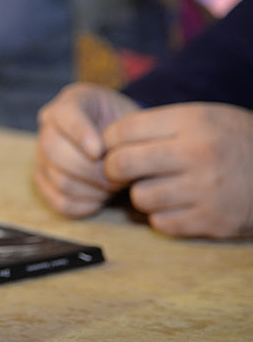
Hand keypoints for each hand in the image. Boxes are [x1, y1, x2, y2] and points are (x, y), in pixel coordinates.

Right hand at [35, 83, 139, 216]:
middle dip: (91, 169)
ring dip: (92, 189)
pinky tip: (100, 198)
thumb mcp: (132, 116)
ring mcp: (42, 156)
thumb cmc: (128, 127)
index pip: (63, 114)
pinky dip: (84, 205)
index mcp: (70, 102)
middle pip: (54, 150)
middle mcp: (48, 127)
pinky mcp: (44, 182)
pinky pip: (60, 202)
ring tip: (114, 186)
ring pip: (59, 180)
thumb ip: (124, 130)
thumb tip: (112, 157)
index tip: (100, 151)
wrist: (122, 142)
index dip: (79, 133)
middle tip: (118, 177)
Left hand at [103, 103, 252, 238]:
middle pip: (121, 164)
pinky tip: (178, 206)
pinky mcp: (212, 220)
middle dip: (113, 170)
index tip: (113, 148)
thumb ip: (160, 126)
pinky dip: (162, 217)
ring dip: (142, 195)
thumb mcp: (205, 118)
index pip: (123, 130)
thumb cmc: (234, 141)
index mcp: (192, 122)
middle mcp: (197, 153)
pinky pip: (160, 223)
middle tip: (121, 172)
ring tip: (159, 188)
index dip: (109, 142)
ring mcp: (205, 189)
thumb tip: (106, 142)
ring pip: (139, 197)